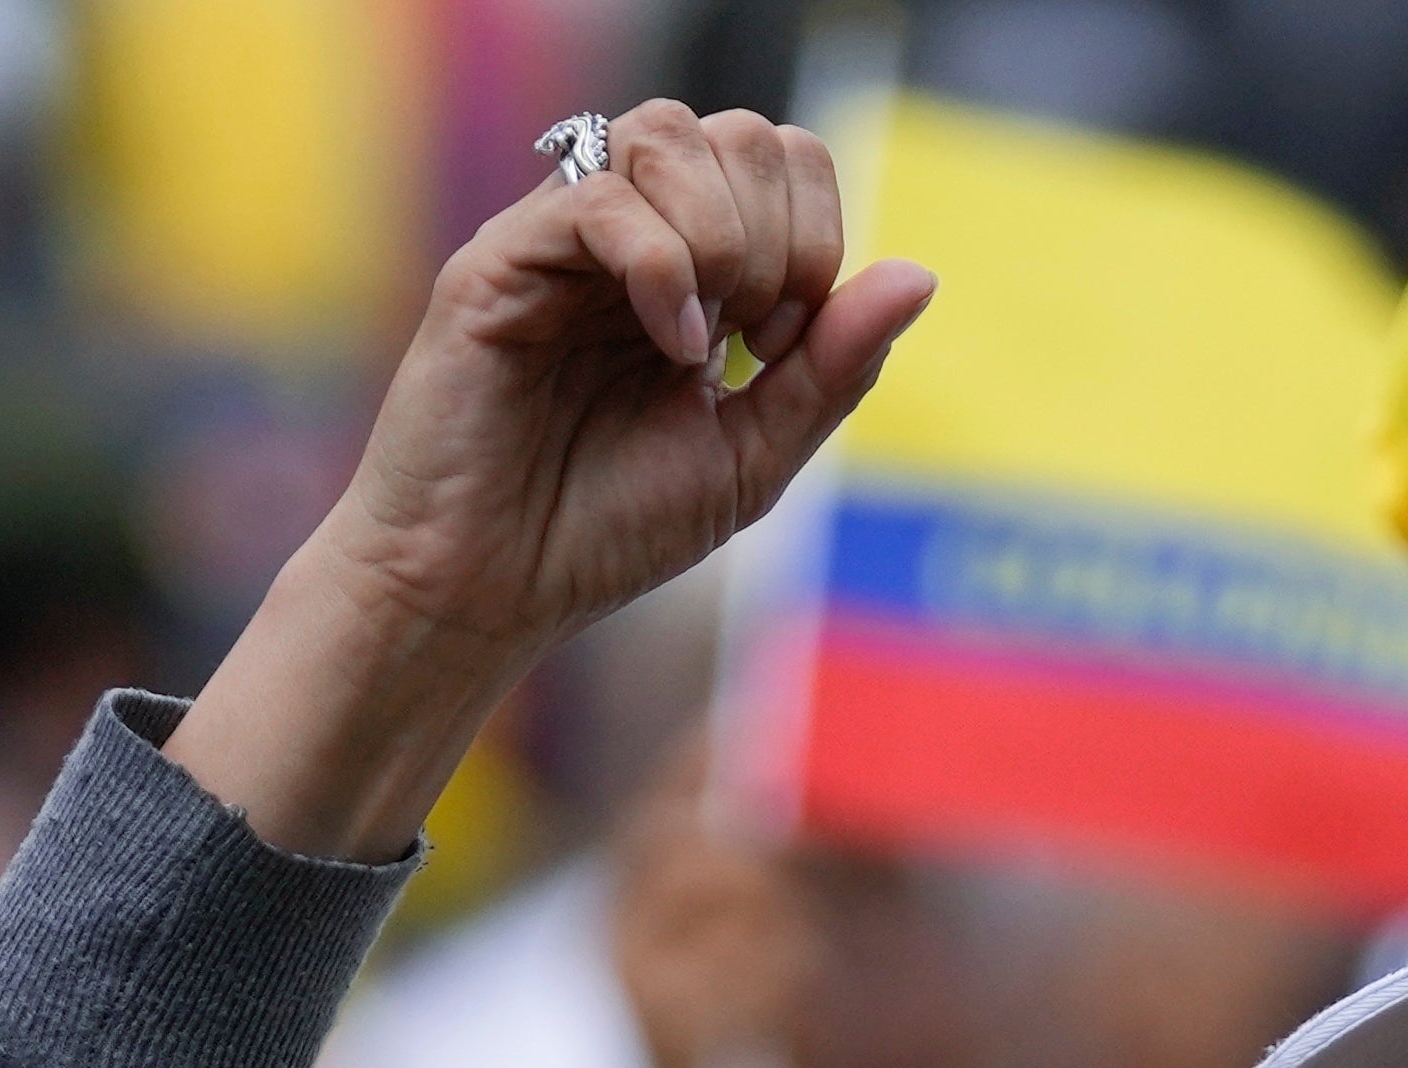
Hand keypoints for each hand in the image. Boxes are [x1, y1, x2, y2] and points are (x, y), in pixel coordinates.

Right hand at [168, 107, 934, 860]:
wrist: (487, 596)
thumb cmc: (601, 533)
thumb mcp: (752, 457)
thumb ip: (832, 370)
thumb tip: (920, 275)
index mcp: (692, 268)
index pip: (784, 161)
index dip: (815, 235)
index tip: (783, 347)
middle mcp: (626, 237)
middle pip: (737, 131)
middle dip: (779, 235)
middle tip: (752, 343)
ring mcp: (560, 242)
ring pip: (666, 134)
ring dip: (723, 232)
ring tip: (704, 339)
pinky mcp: (500, 264)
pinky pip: (599, 199)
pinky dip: (659, 265)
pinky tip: (670, 345)